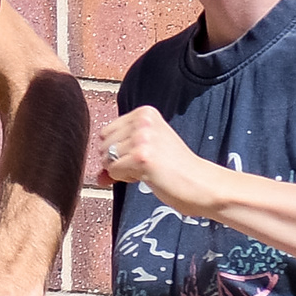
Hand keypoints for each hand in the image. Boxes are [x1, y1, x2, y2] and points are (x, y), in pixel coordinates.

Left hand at [99, 108, 228, 217]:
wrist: (199, 184)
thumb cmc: (174, 170)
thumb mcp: (146, 152)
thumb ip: (119, 156)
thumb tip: (96, 177)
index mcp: (145, 112)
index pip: (106, 132)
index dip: (118, 150)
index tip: (143, 156)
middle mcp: (143, 120)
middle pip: (103, 144)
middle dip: (116, 161)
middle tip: (144, 165)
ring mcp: (142, 137)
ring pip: (107, 159)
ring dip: (121, 171)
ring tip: (147, 170)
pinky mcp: (141, 157)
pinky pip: (113, 171)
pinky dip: (125, 179)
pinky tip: (147, 176)